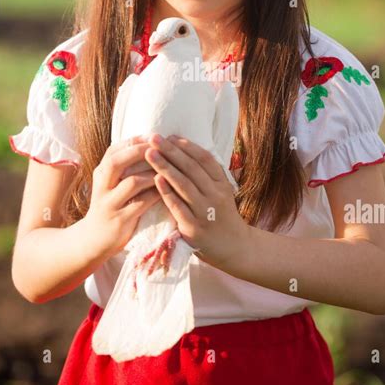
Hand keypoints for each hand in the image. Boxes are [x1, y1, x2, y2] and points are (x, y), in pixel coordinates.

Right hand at [84, 136, 160, 258]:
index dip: (135, 140)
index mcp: (101, 173)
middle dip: (141, 151)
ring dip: (153, 173)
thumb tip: (149, 143)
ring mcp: (109, 203)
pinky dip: (157, 194)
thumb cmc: (110, 206)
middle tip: (161, 147)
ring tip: (170, 167)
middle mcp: (102, 185)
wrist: (93, 240)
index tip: (154, 135)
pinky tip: (169, 189)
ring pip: (132, 182)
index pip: (114, 150)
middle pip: (117, 161)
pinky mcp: (120, 220)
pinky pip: (142, 203)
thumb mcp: (110, 184)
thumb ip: (124, 167)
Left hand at [145, 133, 249, 269]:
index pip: (204, 159)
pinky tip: (156, 180)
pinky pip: (179, 207)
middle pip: (191, 168)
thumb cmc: (221, 216)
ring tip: (149, 153)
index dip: (187, 146)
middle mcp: (216, 195)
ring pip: (184, 185)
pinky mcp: (194, 228)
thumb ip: (207, 176)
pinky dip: (167, 193)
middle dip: (171, 151)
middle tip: (154, 137)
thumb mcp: (221, 192)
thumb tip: (184, 151)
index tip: (170, 136)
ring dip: (165, 167)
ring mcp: (205, 212)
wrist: (235, 248)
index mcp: (222, 183)